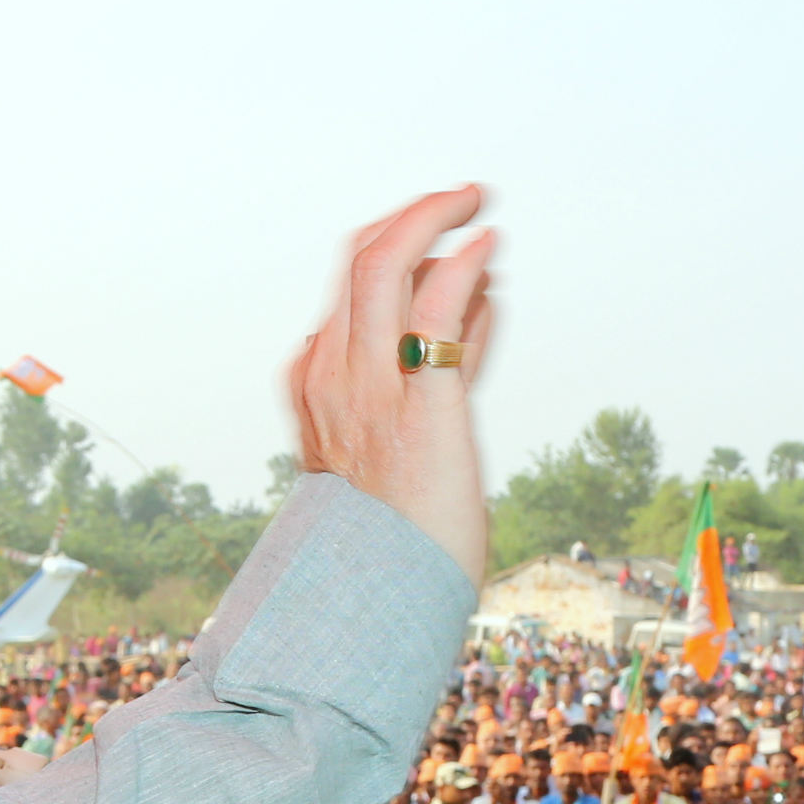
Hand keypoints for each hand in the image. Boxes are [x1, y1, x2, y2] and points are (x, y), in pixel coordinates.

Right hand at [289, 187, 497, 582]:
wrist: (380, 606)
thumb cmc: (396, 535)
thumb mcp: (392, 447)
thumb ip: (426, 378)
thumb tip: (476, 313)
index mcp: (313, 386)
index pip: (355, 292)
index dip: (406, 259)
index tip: (456, 267)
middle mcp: (332, 377)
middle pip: (360, 258)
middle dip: (414, 214)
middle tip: (460, 197)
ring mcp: (371, 389)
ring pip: (385, 261)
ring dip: (436, 215)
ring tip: (480, 205)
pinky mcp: (421, 407)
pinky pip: (435, 308)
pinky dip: (463, 263)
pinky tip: (489, 247)